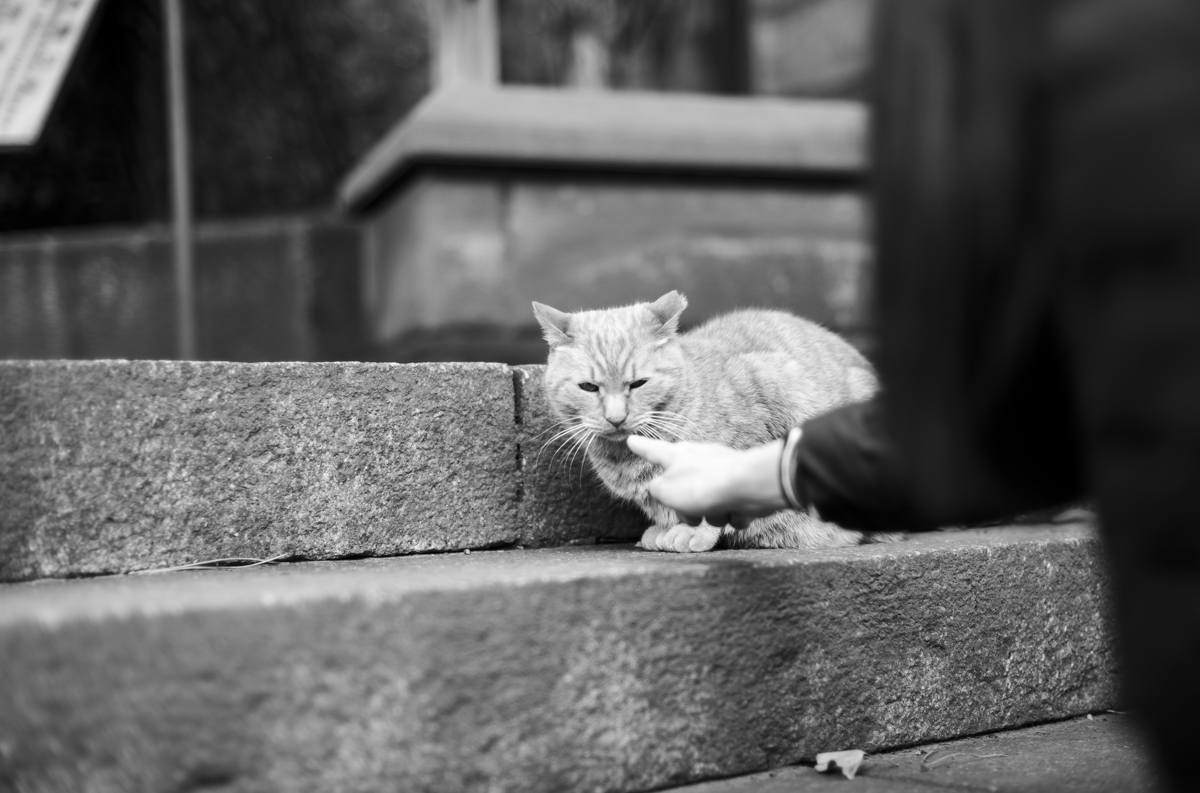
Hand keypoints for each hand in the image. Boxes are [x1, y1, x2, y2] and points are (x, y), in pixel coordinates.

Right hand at [626, 435, 789, 528]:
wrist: (747, 486)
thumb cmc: (701, 485)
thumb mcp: (664, 491)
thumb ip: (657, 491)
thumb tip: (667, 492)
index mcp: (677, 456)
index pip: (652, 451)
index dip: (641, 447)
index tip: (631, 439)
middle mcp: (699, 460)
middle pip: (684, 490)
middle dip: (689, 508)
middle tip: (692, 514)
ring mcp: (722, 474)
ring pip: (709, 506)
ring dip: (712, 516)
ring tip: (718, 511)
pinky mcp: (743, 488)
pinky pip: (731, 510)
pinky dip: (734, 516)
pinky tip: (737, 512)